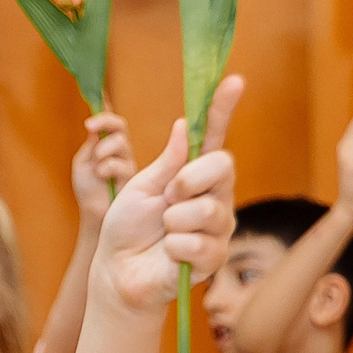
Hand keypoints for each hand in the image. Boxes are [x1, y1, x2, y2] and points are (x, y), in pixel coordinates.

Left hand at [70, 112, 136, 223]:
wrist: (93, 213)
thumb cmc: (88, 189)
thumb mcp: (82, 162)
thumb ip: (90, 144)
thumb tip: (96, 126)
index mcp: (106, 143)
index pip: (109, 121)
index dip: (106, 106)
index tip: (100, 92)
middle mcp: (120, 150)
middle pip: (120, 125)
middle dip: (105, 121)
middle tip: (89, 125)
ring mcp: (128, 161)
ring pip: (121, 142)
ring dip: (103, 149)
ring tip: (95, 164)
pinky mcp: (132, 176)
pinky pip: (121, 163)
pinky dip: (107, 166)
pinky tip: (101, 175)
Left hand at [93, 76, 242, 313]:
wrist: (118, 271)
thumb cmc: (127, 228)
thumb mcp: (139, 188)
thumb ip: (165, 162)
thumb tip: (182, 125)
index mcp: (194, 173)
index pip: (213, 137)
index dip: (222, 110)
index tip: (234, 81)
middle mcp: (214, 195)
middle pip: (222, 165)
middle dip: (187, 180)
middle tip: (167, 199)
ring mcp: (218, 226)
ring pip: (207, 208)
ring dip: (174, 221)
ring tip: (163, 233)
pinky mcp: (215, 256)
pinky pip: (198, 242)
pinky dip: (174, 247)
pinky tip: (169, 254)